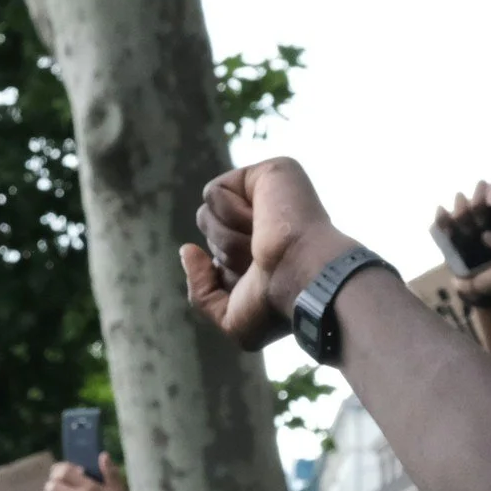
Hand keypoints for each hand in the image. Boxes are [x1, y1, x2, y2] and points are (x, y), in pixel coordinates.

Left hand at [181, 158, 357, 349]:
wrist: (304, 278)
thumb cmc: (276, 304)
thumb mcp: (230, 318)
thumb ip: (201, 291)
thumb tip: (187, 250)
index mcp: (266, 252)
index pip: (217, 258)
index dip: (227, 275)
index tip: (258, 282)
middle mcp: (268, 222)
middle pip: (209, 234)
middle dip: (226, 255)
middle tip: (261, 261)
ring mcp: (268, 195)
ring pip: (206, 214)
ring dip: (227, 238)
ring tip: (262, 241)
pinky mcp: (267, 172)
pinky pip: (214, 192)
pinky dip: (230, 213)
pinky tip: (262, 219)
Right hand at [437, 180, 490, 302]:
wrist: (479, 293)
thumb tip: (487, 235)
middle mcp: (484, 213)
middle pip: (480, 188)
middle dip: (478, 197)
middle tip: (480, 215)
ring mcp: (465, 222)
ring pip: (460, 200)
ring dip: (462, 210)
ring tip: (466, 228)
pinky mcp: (448, 233)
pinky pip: (441, 218)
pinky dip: (441, 218)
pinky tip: (447, 230)